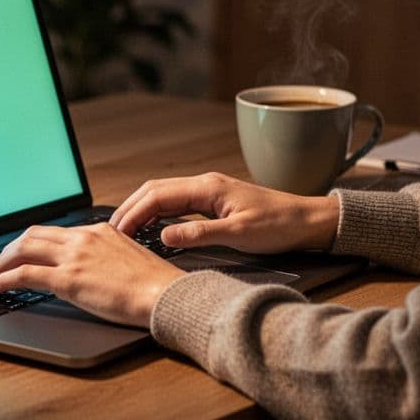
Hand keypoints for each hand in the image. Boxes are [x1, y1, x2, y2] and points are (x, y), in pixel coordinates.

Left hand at [0, 223, 184, 326]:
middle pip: (32, 235)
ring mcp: (74, 256)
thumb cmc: (155, 286)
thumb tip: (91, 270)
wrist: (166, 294)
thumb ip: (105, 257)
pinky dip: (3, 279)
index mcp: (98, 231)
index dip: (31, 243)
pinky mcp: (68, 278)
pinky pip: (24, 274)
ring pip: (22, 250)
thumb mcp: (128, 260)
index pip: (54, 231)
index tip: (20, 254)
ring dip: (0, 263)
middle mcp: (82, 238)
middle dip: (9, 250)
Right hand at [109, 172, 339, 252]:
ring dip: (141, 210)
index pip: (157, 195)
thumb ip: (200, 234)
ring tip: (125, 230)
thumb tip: (164, 236)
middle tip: (111, 231)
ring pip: (163, 195)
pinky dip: (157, 213)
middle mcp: (205, 184)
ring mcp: (209, 191)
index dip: (133, 213)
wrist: (307, 220)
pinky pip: (176, 203)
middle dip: (129, 208)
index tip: (117, 232)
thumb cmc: (280, 226)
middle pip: (154, 190)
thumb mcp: (239, 234)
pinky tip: (152, 228)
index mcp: (208, 187)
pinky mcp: (214, 201)